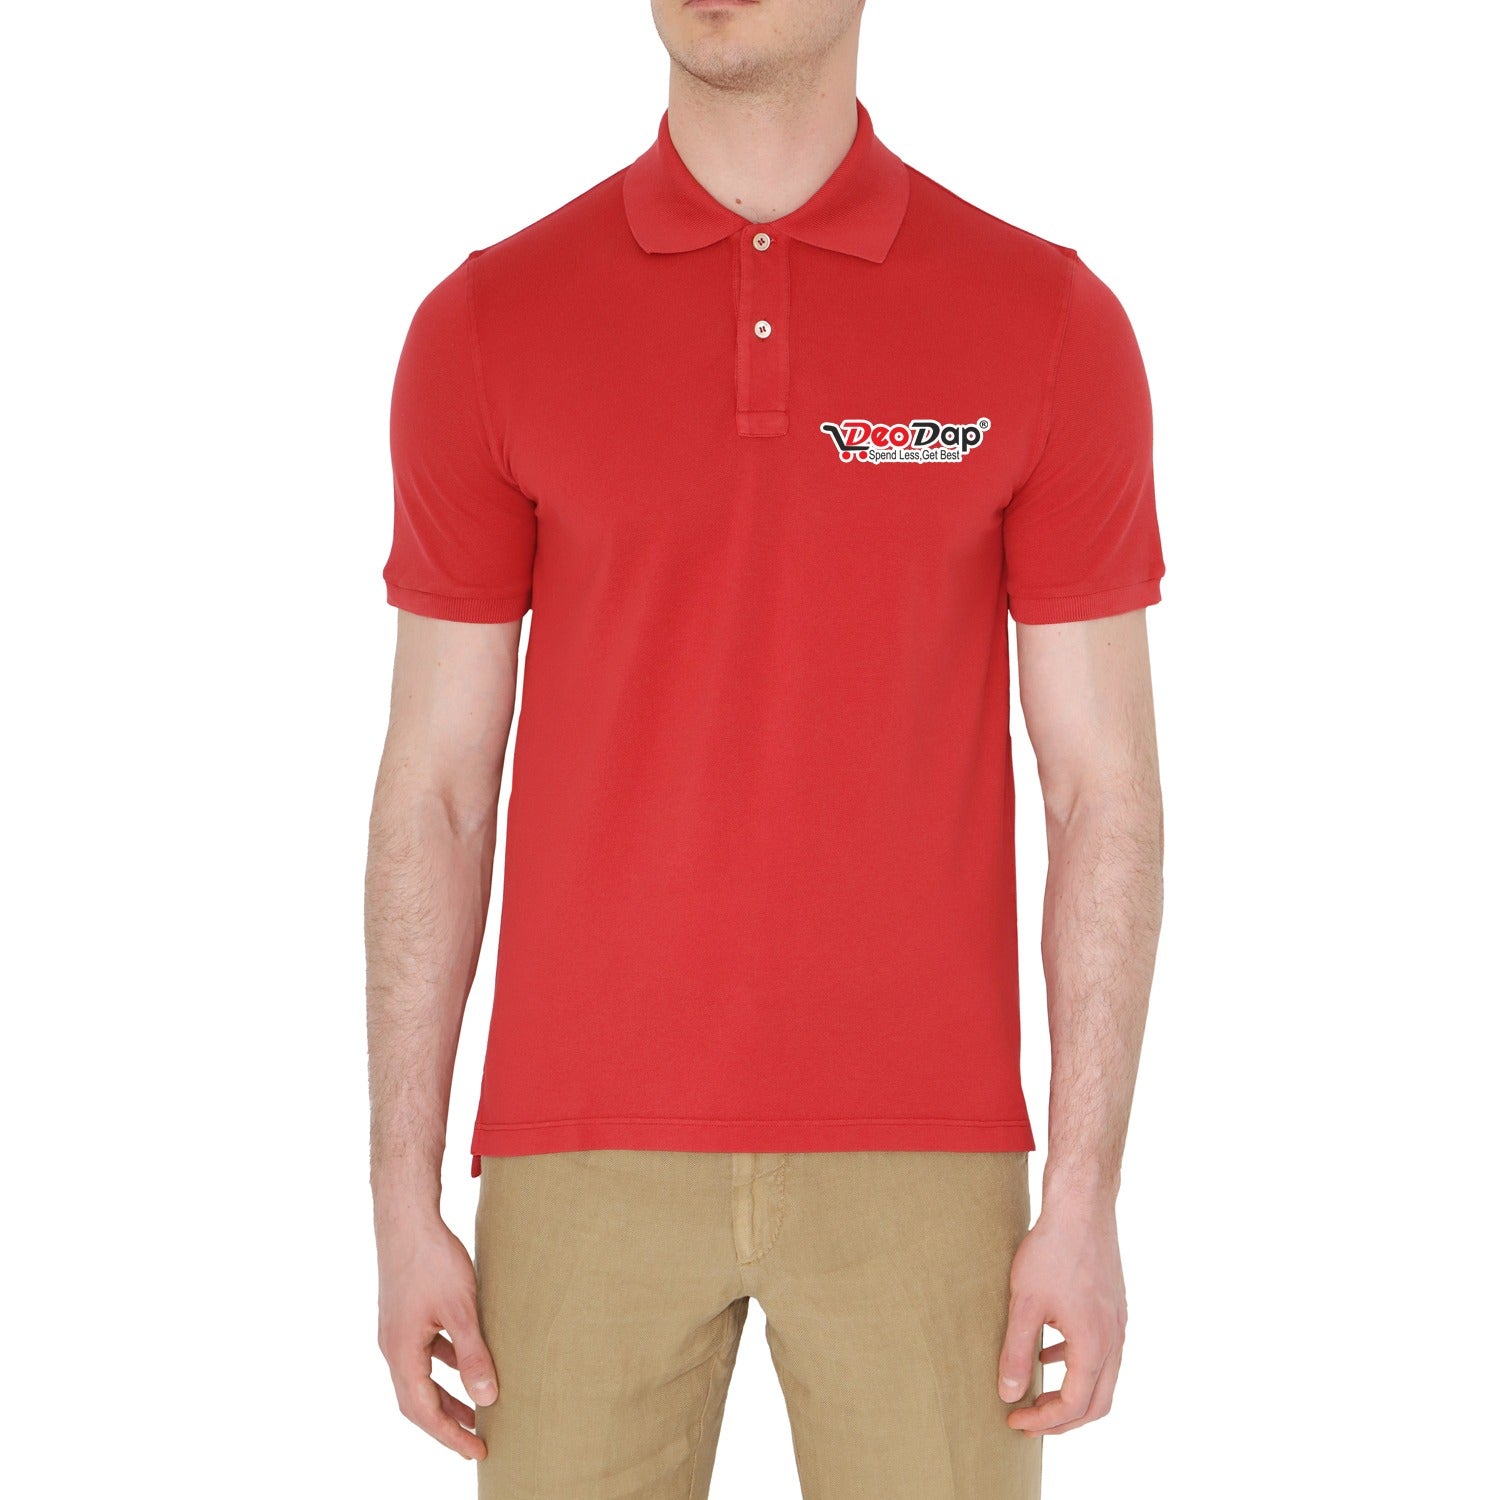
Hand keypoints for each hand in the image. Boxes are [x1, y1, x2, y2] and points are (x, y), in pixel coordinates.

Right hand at [376, 1213, 497, 1459]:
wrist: (407, 1217)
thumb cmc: (433, 1260)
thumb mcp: (461, 1309)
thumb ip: (473, 1355)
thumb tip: (487, 1399)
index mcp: (401, 1352)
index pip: (423, 1410)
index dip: (450, 1435)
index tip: (477, 1451)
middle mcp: (392, 1346)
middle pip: (416, 1400)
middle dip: (446, 1423)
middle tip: (476, 1441)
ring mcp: (396, 1329)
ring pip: (419, 1376)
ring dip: (445, 1396)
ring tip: (475, 1410)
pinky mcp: (405, 1312)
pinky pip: (423, 1352)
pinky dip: (443, 1365)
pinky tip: (464, 1362)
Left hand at [996, 1195, 1126, 1435]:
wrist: (1081, 1207)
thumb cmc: (1052, 1251)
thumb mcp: (1024, 1303)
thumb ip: (1015, 1351)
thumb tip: (1007, 1394)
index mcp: (1094, 1345)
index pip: (1073, 1405)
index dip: (1043, 1421)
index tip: (1014, 1421)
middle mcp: (1114, 1340)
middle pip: (1097, 1403)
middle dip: (1063, 1420)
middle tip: (1028, 1421)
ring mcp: (1117, 1324)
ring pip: (1102, 1379)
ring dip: (1072, 1394)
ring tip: (1037, 1394)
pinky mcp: (1113, 1308)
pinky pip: (1101, 1352)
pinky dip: (1076, 1365)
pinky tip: (1047, 1352)